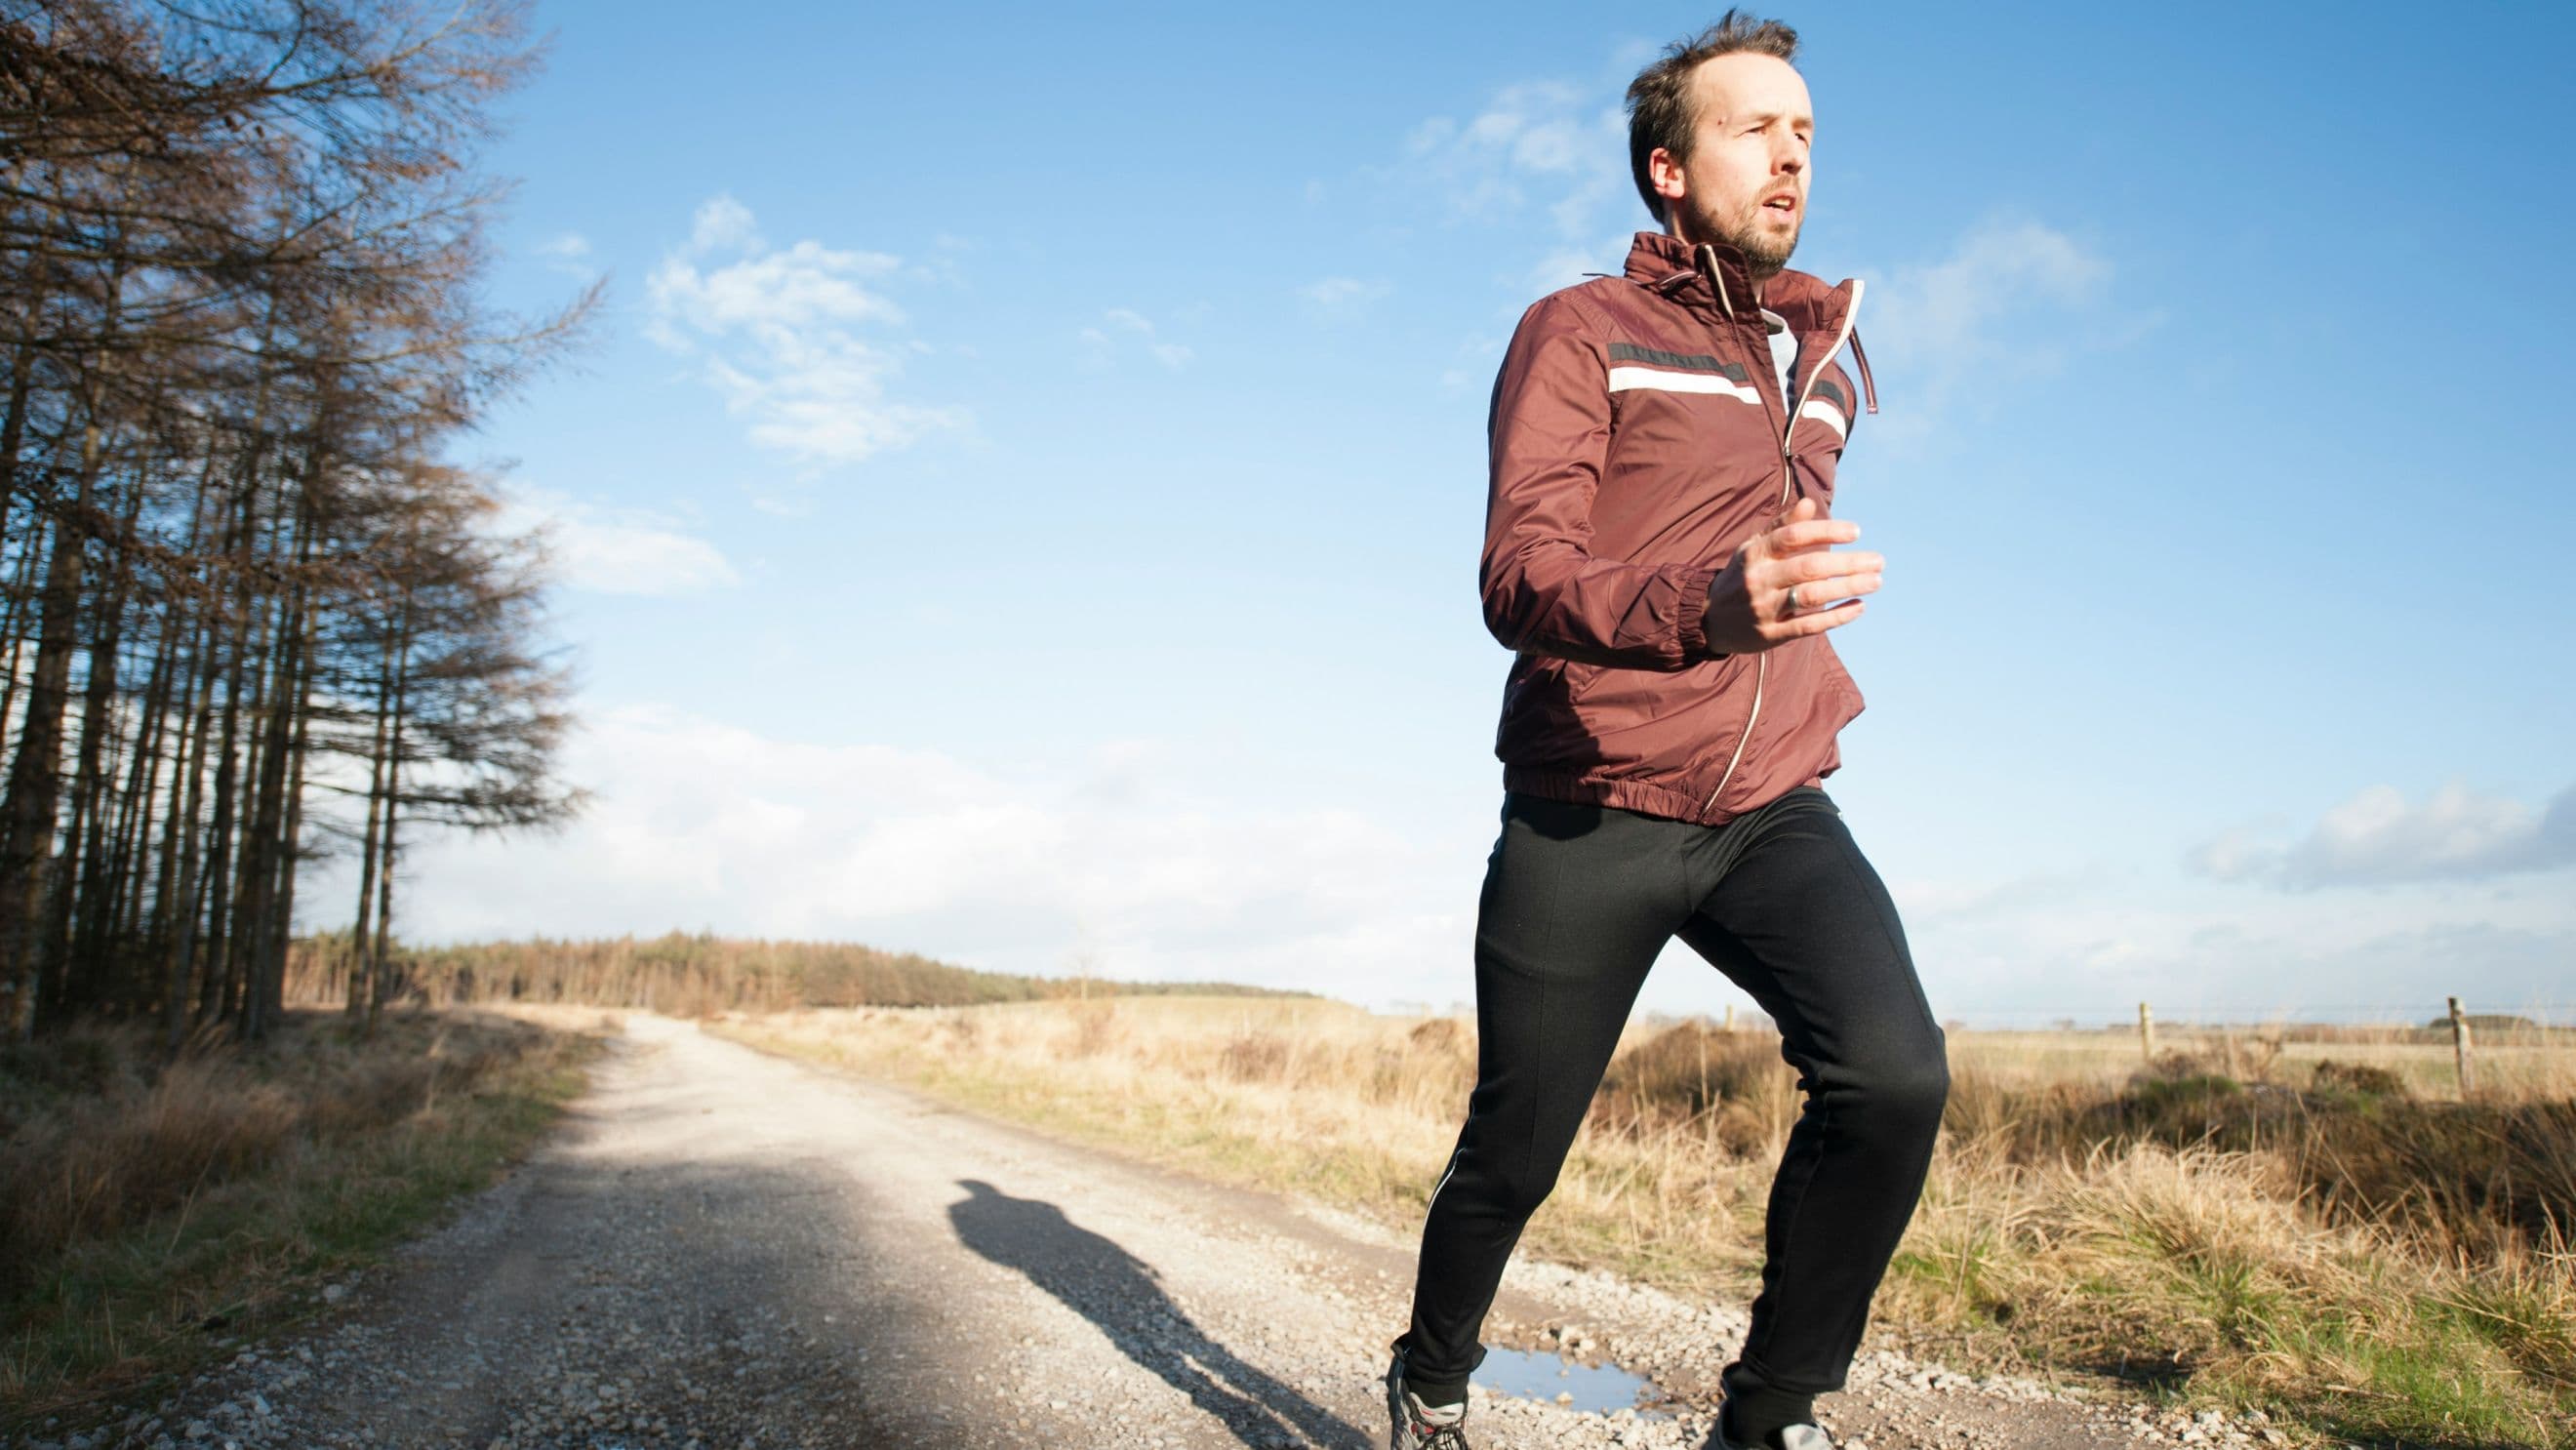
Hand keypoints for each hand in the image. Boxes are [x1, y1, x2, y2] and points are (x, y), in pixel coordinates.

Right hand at [1700, 496, 1881, 655]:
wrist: (1709, 619)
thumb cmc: (1742, 575)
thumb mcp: (1755, 547)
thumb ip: (1782, 526)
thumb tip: (1811, 503)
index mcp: (1755, 553)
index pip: (1793, 536)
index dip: (1827, 531)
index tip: (1856, 532)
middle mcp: (1758, 579)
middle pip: (1809, 567)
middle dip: (1848, 563)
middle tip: (1878, 561)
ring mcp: (1763, 608)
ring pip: (1811, 596)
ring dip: (1847, 588)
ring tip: (1875, 582)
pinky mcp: (1770, 635)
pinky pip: (1809, 626)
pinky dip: (1837, 616)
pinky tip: (1859, 607)